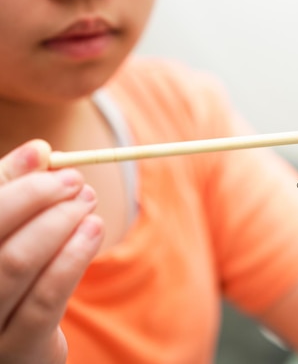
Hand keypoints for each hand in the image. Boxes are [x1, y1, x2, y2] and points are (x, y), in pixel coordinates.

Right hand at [0, 140, 102, 363]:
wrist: (19, 349)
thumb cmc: (8, 279)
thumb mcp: (7, 234)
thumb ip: (13, 193)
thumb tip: (39, 149)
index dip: (10, 179)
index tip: (46, 155)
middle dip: (38, 198)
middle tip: (76, 181)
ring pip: (18, 263)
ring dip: (61, 223)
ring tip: (88, 203)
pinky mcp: (15, 352)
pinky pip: (46, 299)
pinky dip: (74, 257)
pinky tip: (93, 231)